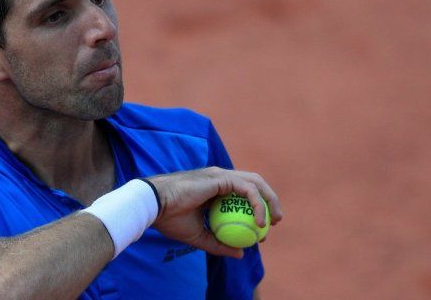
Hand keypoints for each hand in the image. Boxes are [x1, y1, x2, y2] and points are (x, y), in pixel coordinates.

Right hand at [147, 167, 281, 258]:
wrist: (155, 206)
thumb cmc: (170, 219)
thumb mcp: (199, 236)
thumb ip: (219, 244)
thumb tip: (241, 254)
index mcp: (214, 188)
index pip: (242, 194)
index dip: (256, 210)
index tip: (260, 231)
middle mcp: (220, 178)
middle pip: (254, 184)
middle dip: (269, 201)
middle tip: (275, 223)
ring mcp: (221, 175)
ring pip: (255, 182)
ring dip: (269, 200)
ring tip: (274, 221)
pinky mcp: (221, 177)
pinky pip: (247, 189)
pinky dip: (257, 204)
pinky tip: (259, 221)